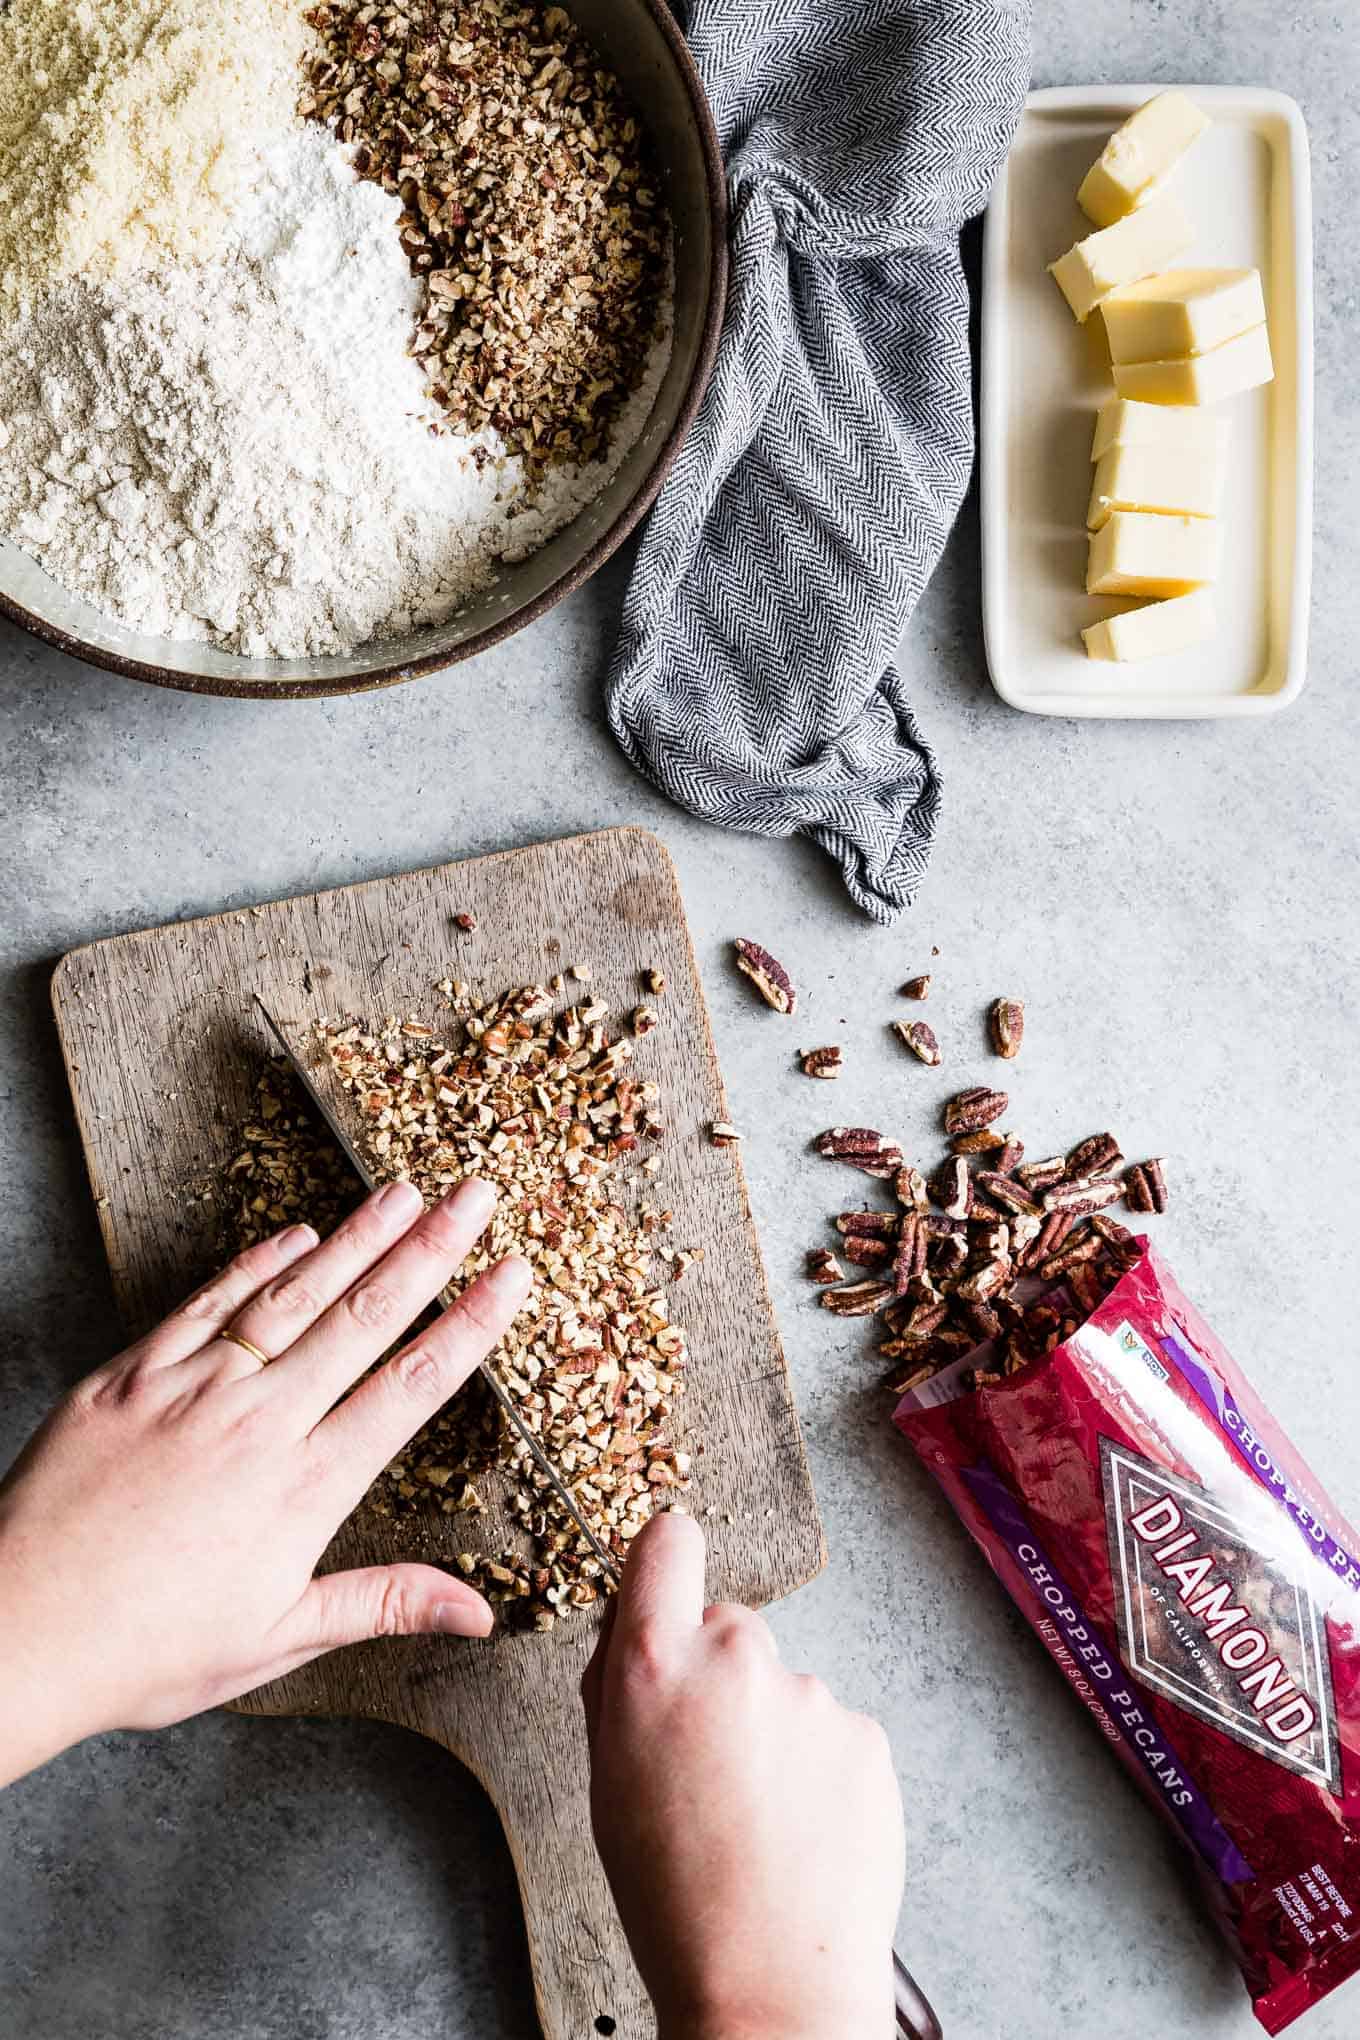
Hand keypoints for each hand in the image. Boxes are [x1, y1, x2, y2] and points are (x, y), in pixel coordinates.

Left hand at [0, 1178, 530, 1785]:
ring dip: (355, 1238)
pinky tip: (296, 1235)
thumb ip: (382, 1601)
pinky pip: (205, 1305)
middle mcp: (259, 1423)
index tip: (511, 1274)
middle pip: (363, 1318)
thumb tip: (479, 1610)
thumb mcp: (277, 1638)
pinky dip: (255, 1264)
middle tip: (476, 1196)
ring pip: (291, 1296)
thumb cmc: (145, 1651)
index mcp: (305, 1488)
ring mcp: (193, 1390)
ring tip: (404, 1191)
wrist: (17, 1633)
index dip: (469, 1324)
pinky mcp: (131, 1376)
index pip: (411, 1387)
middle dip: (430, 1249)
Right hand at [581, 1513, 904, 2039]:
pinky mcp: (866, 1735)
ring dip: (773, 1732)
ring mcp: (811, 1694)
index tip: (669, 1582)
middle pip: (729, 1627)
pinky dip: (820, 1770)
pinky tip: (803, 1833)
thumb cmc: (671, 1898)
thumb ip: (620, 1689)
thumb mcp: (606, 1782)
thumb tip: (634, 1634)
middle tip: (711, 1763)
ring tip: (760, 1821)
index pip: (667, 1545)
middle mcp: (737, 1660)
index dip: (667, 1562)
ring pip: (784, 1689)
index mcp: (655, 1665)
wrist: (768, 1987)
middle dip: (720, 1675)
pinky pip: (833, 1732)